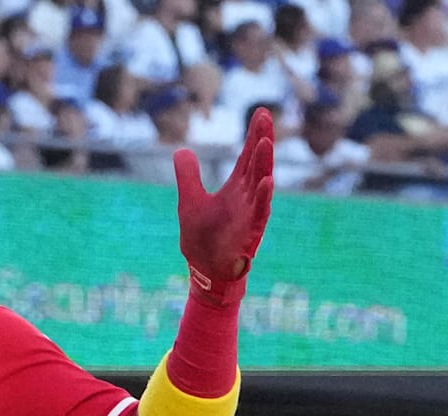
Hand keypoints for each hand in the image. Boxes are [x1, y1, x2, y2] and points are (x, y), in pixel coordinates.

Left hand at [172, 106, 274, 306]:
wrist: (205, 270)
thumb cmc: (202, 238)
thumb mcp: (189, 200)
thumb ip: (188, 175)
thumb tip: (181, 150)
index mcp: (236, 188)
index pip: (247, 156)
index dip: (254, 135)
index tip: (261, 112)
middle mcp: (247, 197)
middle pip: (257, 163)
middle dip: (261, 140)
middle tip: (264, 116)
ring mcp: (250, 213)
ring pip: (261, 184)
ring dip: (264, 164)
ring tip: (265, 143)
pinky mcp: (250, 232)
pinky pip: (260, 213)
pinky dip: (263, 198)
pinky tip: (267, 181)